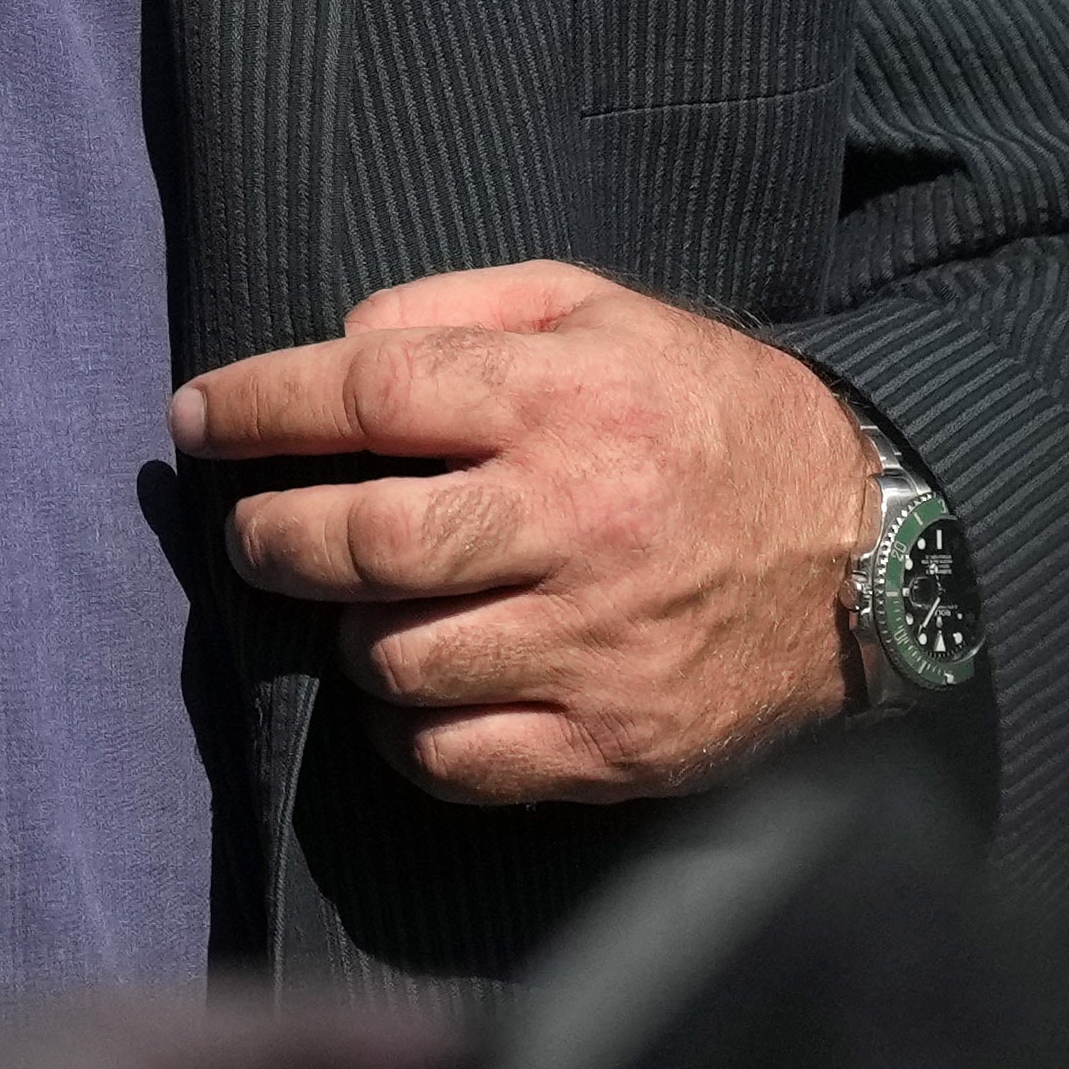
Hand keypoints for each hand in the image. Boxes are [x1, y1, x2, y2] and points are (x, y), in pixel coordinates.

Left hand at [172, 261, 870, 803]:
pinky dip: (406, 732)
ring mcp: (593, 645)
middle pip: (362, 540)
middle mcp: (575, 522)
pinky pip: (453, 759)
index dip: (262, 404)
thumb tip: (339, 344)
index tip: (197, 417)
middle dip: (275, 535)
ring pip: (395, 659)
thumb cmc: (710, 418)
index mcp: (568, 399)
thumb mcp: (605, 312)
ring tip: (372, 605)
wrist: (871, 553)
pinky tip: (418, 691)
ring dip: (353, 633)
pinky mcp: (613, 744)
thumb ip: (463, 309)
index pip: (370, 392)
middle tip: (258, 530)